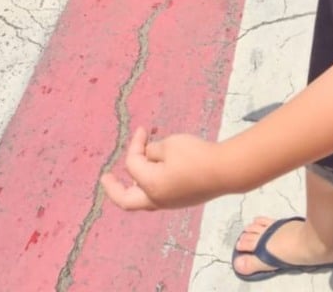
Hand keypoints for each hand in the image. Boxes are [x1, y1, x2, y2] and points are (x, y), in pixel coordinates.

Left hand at [100, 127, 228, 210]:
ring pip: (143, 200)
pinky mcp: (183, 200)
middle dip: (113, 189)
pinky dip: (151, 185)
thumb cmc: (196, 156)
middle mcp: (157, 198)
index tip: (142, 130)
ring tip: (134, 171)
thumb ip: (152, 150)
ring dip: (135, 186)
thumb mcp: (169, 145)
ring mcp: (171, 203)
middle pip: (126, 201)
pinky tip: (155, 171)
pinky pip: (159, 196)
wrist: (227, 170)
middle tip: (105, 178)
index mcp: (150, 185)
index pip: (132, 162)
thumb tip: (149, 156)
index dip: (135, 144)